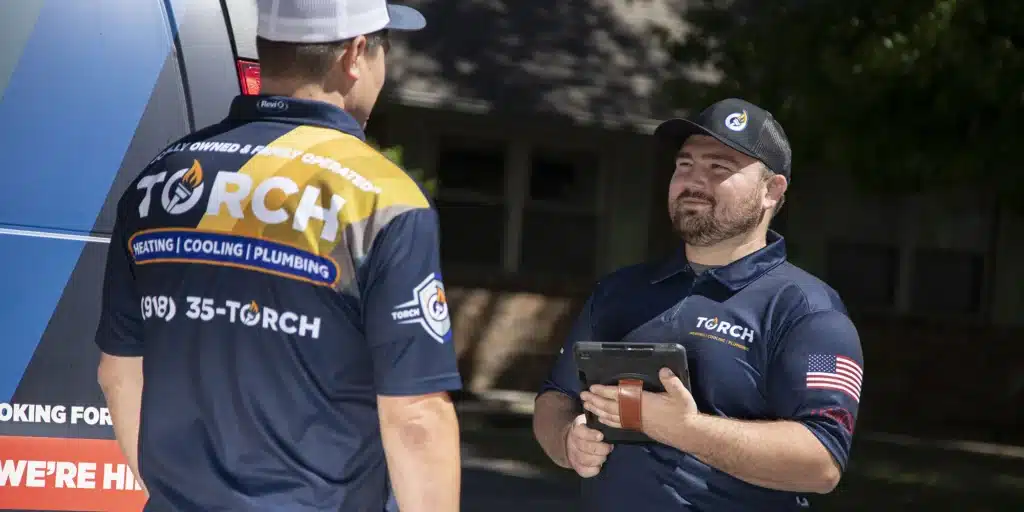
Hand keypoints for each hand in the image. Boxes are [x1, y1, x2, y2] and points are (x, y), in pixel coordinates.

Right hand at [564, 414, 612, 477]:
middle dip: (601, 449)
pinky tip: (599, 466)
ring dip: (599, 459)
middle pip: (586, 447)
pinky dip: (594, 470)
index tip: (601, 436)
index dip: (591, 435)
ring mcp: (573, 455)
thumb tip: (610, 425)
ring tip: (605, 456)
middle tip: (609, 448)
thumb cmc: (588, 431)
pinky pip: (584, 471)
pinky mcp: (576, 467)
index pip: (581, 432)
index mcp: (576, 429)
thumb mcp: (590, 423)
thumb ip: (597, 423)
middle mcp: (573, 442)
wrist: (572, 442)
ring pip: (585, 460)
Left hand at [581, 368, 698, 439]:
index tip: (593, 387)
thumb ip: (671, 382)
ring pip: (612, 416)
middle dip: (595, 400)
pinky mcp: (638, 427)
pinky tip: (601, 418)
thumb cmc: (684, 413)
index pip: (619, 395)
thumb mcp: (681, 395)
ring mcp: (636, 421)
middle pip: (610, 406)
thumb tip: (663, 369)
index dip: (604, 391)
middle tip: (582, 395)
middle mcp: (636, 412)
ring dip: (598, 410)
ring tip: (586, 406)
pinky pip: (618, 424)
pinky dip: (607, 420)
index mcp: (643, 402)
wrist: (688, 434)